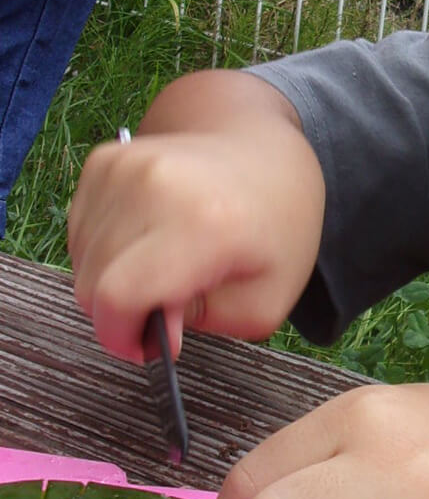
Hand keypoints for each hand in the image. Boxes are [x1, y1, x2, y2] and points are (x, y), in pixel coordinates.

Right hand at [68, 119, 323, 361]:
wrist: (264, 151)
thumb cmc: (275, 229)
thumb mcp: (265, 298)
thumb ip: (205, 323)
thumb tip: (150, 329)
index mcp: (204, 225)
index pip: (120, 295)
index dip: (122, 335)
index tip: (146, 346)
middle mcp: (154, 187)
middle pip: (93, 281)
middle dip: (124, 311)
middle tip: (171, 304)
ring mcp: (123, 167)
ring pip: (82, 258)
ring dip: (114, 278)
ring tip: (168, 266)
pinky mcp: (104, 159)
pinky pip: (81, 230)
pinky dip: (107, 248)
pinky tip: (151, 240)